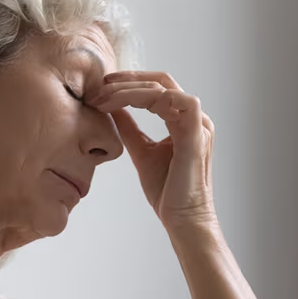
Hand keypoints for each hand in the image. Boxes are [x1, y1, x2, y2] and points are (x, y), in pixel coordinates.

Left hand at [87, 71, 216, 230]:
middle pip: (161, 81)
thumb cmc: (167, 190)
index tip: (100, 89)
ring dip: (131, 88)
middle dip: (127, 80)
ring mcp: (198, 124)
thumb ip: (130, 129)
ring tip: (104, 98)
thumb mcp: (141, 151)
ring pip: (164, 88)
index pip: (157, 88)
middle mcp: (194, 118)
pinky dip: (148, 98)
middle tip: (99, 87)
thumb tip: (113, 109)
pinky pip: (175, 101)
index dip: (128, 83)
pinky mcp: (197, 133)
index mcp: (184, 120)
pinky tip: (124, 105)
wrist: (182, 218)